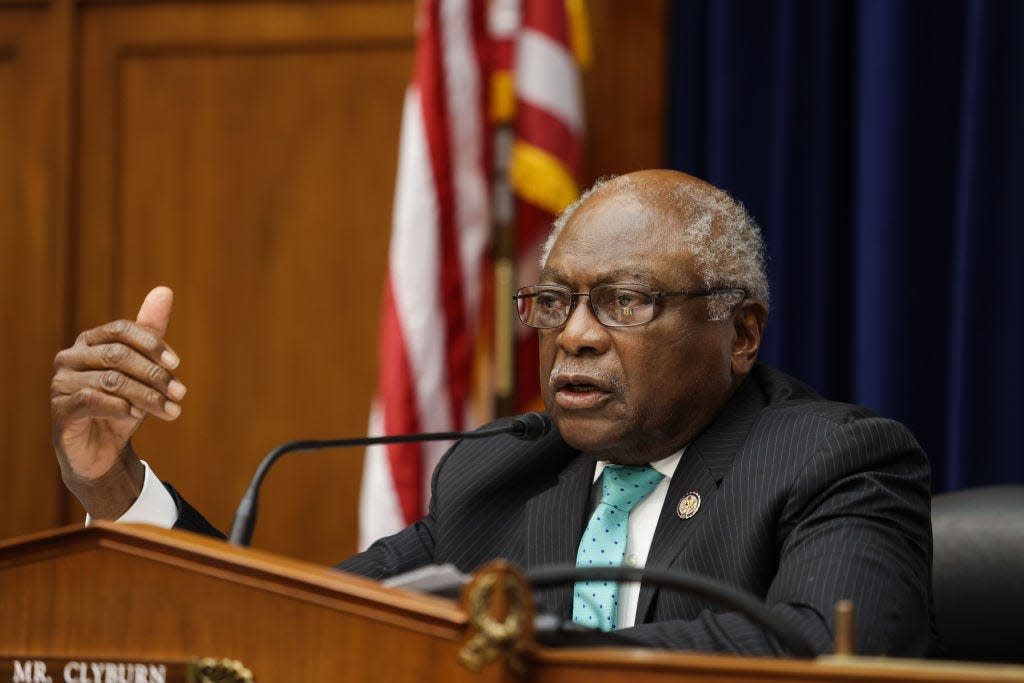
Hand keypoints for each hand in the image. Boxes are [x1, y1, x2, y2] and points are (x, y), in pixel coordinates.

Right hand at [50, 286, 185, 517]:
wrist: (102, 450)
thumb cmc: (124, 403)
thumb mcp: (143, 370)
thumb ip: (152, 334)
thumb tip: (165, 290)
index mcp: (90, 341)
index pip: (120, 330)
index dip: (151, 344)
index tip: (176, 364)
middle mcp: (70, 357)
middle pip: (118, 355)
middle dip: (154, 374)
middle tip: (180, 393)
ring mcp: (61, 383)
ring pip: (111, 380)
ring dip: (147, 396)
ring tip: (170, 411)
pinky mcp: (60, 410)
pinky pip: (92, 400)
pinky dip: (120, 407)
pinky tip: (136, 417)